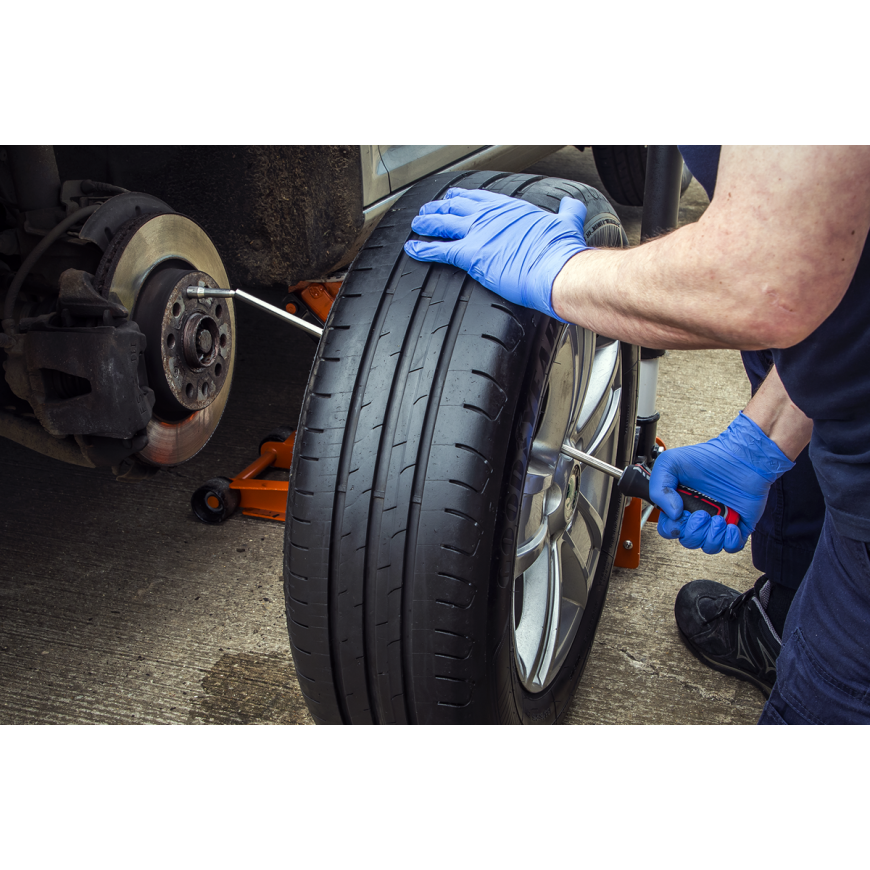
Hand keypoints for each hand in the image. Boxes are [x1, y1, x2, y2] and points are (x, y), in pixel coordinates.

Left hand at [404, 188, 590, 320]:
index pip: (481, 198)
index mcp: (512, 209)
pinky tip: (413, 249)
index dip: (464, 198)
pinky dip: (423, 249)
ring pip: (444, 224)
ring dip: (428, 224)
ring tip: (417, 225)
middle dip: (440, 208)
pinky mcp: (472, 255)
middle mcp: (492, 216)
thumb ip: (567, 213)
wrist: (558, 270)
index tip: (455, 198)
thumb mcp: (568, 224)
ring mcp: (480, 233)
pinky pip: (440, 250)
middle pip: (457, 207)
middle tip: (429, 211)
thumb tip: (573, 205)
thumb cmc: (563, 253)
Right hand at [650, 413, 795, 553]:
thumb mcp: (670, 462)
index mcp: (680, 503)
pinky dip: (730, 540)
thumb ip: (659, 488)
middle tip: (702, 514)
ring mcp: (717, 522)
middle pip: (688, 540)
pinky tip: (731, 524)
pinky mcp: (738, 525)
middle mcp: (698, 514)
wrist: (742, 456)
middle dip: (694, 531)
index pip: (669, 529)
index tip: (681, 514)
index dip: (673, 528)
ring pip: (708, 546)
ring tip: (718, 518)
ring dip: (712, 535)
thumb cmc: (709, 456)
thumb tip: (672, 513)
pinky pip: (731, 546)